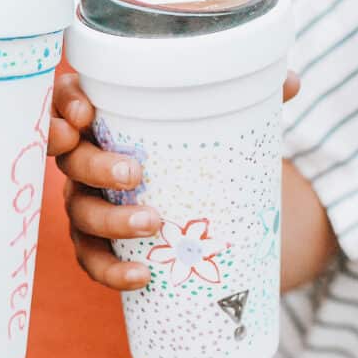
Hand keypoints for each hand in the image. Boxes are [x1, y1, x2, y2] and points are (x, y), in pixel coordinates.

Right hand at [58, 72, 300, 290]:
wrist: (194, 197)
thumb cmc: (191, 146)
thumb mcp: (216, 118)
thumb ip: (247, 95)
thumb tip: (292, 82)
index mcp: (101, 119)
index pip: (65, 102)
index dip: (64, 106)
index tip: (88, 112)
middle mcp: (84, 159)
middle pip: (70, 159)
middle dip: (94, 165)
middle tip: (135, 173)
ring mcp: (86, 202)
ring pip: (79, 211)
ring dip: (110, 219)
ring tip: (152, 223)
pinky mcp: (98, 242)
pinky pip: (92, 259)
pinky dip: (112, 270)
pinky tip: (142, 276)